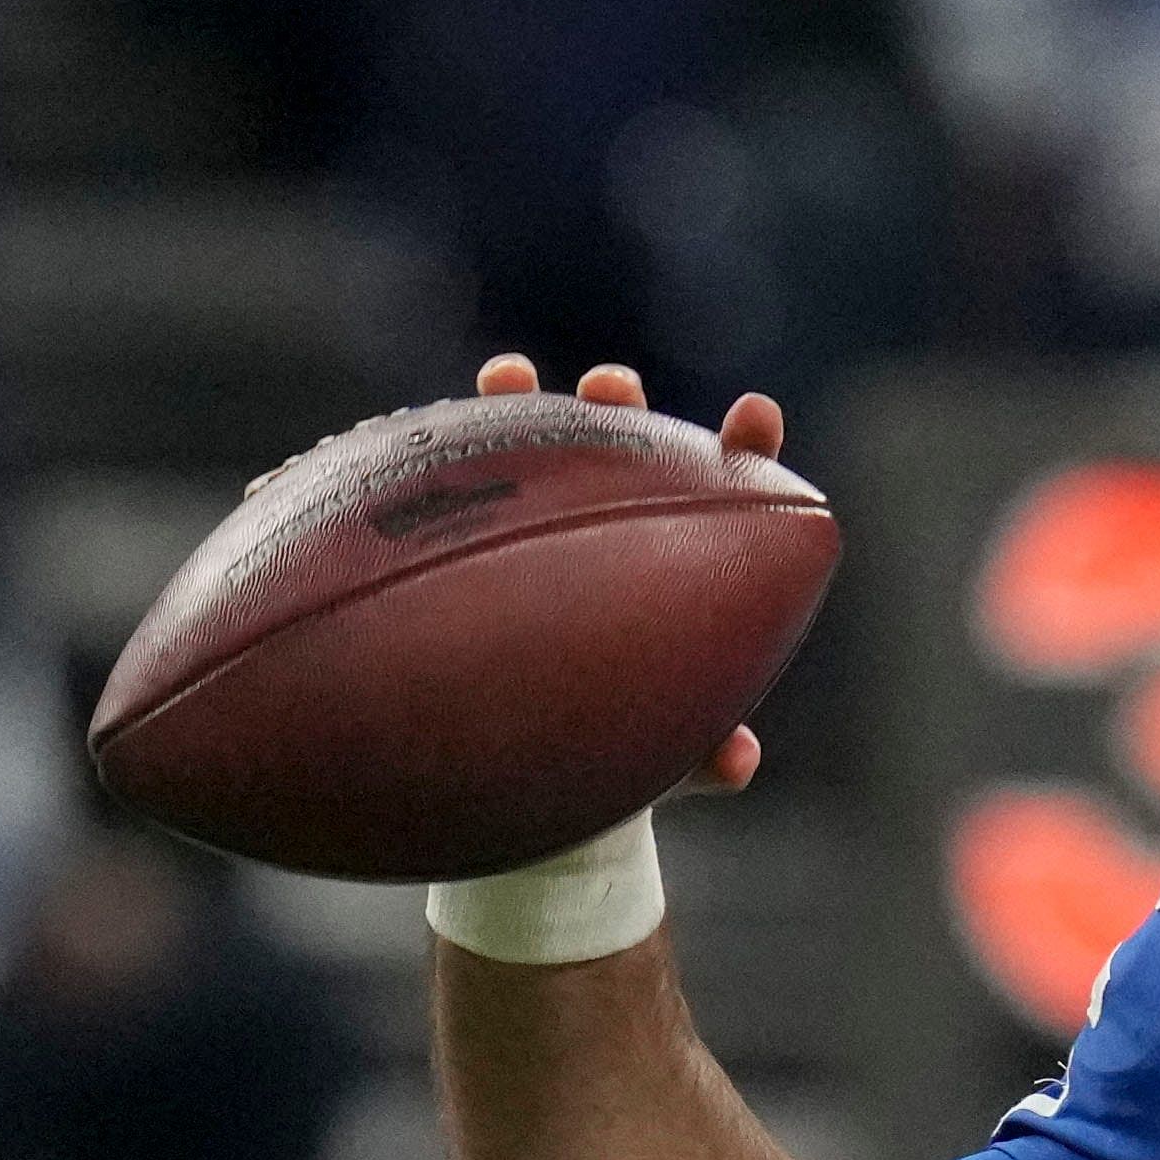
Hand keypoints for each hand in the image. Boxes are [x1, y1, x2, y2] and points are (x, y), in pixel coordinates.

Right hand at [477, 352, 775, 795]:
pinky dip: (438, 465)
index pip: (726, 494)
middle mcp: (614, 535)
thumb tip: (737, 762)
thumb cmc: (628, 758)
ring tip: (509, 378)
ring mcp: (541, 533)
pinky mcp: (472, 547)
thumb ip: (704, 760)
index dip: (743, 449)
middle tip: (610, 389)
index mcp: (682, 570)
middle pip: (624, 452)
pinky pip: (453, 499)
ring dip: (525, 411)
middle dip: (621, 407)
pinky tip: (404, 446)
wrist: (543, 782)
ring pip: (535, 458)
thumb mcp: (666, 763)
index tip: (754, 414)